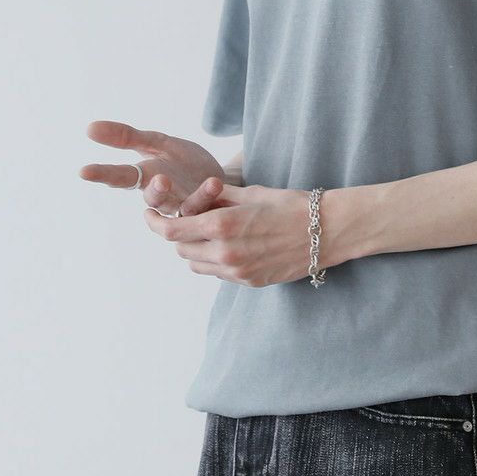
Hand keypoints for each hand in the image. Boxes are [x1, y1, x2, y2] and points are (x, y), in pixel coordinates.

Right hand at [79, 120, 224, 217]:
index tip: (83, 171)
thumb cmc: (181, 163)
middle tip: (159, 178)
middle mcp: (163, 197)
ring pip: (182, 209)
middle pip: (153, 198)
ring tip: (197, 181)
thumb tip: (89, 127)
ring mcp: (184, 206)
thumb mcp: (156, 143)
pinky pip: (207, 207)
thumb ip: (127, 137)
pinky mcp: (206, 210)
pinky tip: (215, 182)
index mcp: (146, 177)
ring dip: (192, 197)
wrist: (217, 179)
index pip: (121, 176)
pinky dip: (210, 196)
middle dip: (155, 191)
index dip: (103, 174)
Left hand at [143, 183, 321, 287]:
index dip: (154, 223)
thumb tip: (192, 196)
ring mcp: (237, 271)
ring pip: (196, 264)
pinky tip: (227, 246)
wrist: (327, 231)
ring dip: (193, 249)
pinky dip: (213, 260)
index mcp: (222, 226)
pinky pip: (217, 273)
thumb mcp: (251, 193)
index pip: (171, 230)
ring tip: (205, 233)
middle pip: (180, 249)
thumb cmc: (291, 205)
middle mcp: (225, 253)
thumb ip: (217, 198)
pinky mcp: (249, 282)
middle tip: (182, 219)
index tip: (149, 214)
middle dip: (176, 234)